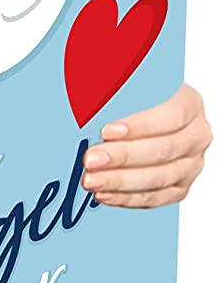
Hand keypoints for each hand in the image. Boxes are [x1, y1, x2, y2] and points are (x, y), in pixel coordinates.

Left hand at [81, 82, 210, 207]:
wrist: (147, 122)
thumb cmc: (133, 100)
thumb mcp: (125, 84)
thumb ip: (113, 88)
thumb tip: (86, 97)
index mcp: (189, 104)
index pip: (171, 116)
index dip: (140, 125)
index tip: (107, 131)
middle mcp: (196, 136)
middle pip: (164, 150)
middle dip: (123, 157)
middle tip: (90, 159)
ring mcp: (190, 164)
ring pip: (159, 177)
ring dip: (120, 181)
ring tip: (91, 180)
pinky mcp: (179, 187)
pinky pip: (155, 197)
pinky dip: (126, 198)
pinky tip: (104, 194)